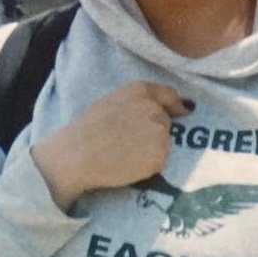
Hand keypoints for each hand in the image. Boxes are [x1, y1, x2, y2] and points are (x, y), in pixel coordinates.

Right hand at [31, 82, 191, 208]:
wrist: (76, 156)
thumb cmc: (86, 130)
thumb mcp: (110, 101)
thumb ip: (136, 102)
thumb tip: (160, 110)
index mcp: (140, 91)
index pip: (169, 95)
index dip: (175, 105)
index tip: (181, 112)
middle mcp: (154, 108)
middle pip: (165, 122)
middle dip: (154, 132)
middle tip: (128, 143)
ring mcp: (159, 133)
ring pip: (164, 143)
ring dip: (151, 149)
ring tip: (125, 154)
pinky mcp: (159, 156)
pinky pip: (159, 161)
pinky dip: (148, 166)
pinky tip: (128, 165)